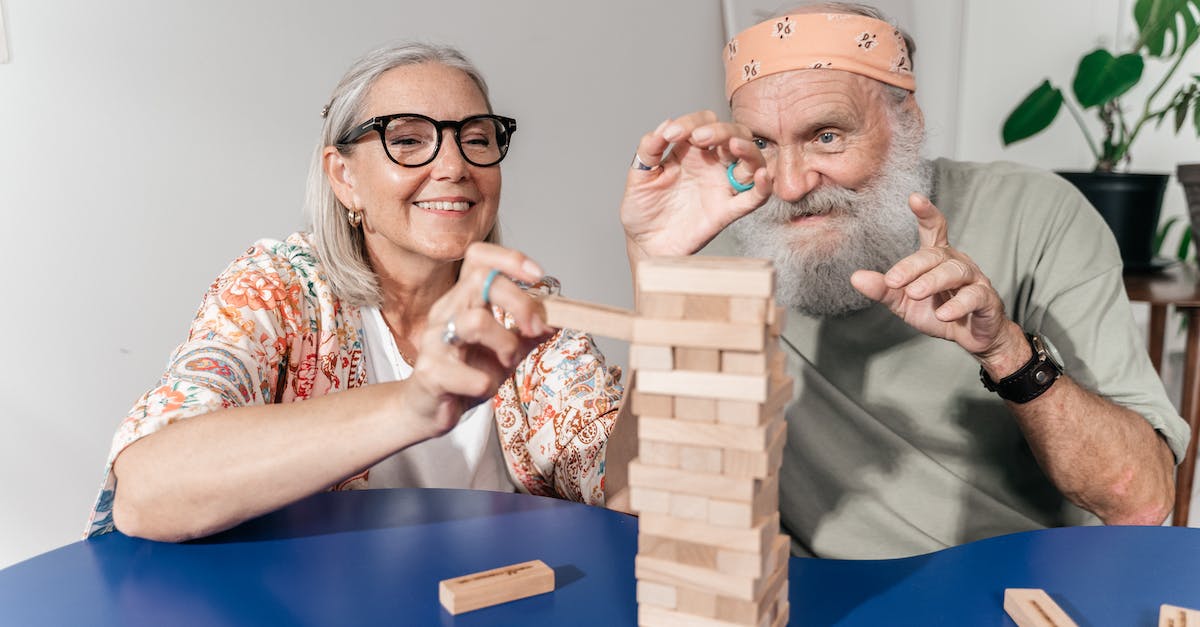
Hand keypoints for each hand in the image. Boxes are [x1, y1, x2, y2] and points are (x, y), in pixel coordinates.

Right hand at [407, 243, 552, 435]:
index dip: (509, 259)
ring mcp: (435, 341)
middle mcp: (445, 312)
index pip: (478, 258)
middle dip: (520, 303)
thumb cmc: (466, 374)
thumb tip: (557, 320)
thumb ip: (528, 334)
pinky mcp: (430, 373)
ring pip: (476, 322)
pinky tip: (482, 388)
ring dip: (506, 344)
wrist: (429, 410)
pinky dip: (487, 385)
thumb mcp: (505, 350)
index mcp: (463, 300)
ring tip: (508, 362)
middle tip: (536, 329)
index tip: (538, 276)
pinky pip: (471, 375)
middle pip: (481, 281)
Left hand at [620, 110, 772, 259]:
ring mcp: (721, 186)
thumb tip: (665, 125)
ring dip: (747, 148)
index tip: (670, 135)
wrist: (645, 244)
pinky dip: (764, 186)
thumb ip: (648, 150)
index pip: (703, 123)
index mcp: (689, 151)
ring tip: (733, 145)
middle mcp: (710, 164)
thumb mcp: (638, 176)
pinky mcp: (727, 211)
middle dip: (721, 130)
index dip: (690, 122)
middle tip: (699, 137)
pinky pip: (753, 197)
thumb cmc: (642, 210)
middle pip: (733, 134)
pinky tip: (762, 175)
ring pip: (750, 160)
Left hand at [849, 194, 1026, 370]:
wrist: (970, 338)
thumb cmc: (938, 312)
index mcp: (937, 258)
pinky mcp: (987, 300)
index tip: (914, 198)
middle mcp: (957, 262)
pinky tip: (943, 314)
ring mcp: (975, 280)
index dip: (926, 213)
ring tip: (913, 293)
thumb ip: (883, 289)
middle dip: (912, 266)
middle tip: (893, 280)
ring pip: (955, 272)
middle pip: (936, 254)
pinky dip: (958, 305)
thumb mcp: (904, 302)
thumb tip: (855, 277)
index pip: (934, 229)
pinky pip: (974, 297)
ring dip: (933, 281)